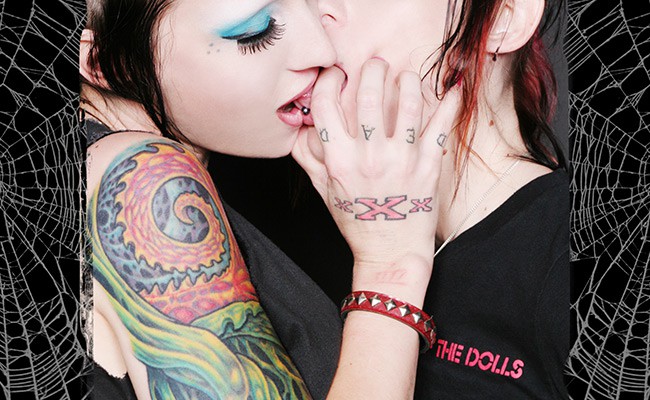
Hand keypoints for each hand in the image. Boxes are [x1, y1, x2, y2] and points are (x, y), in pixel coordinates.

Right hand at [292, 59, 459, 301]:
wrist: (390, 252)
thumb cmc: (357, 222)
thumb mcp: (324, 192)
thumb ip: (309, 158)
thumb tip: (299, 128)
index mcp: (338, 160)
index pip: (325, 106)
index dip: (329, 82)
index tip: (337, 75)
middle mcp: (368, 156)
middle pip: (367, 95)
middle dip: (372, 71)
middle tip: (376, 65)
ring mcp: (401, 160)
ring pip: (406, 103)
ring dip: (407, 81)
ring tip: (406, 76)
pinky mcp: (428, 166)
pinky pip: (440, 126)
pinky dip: (450, 104)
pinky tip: (453, 88)